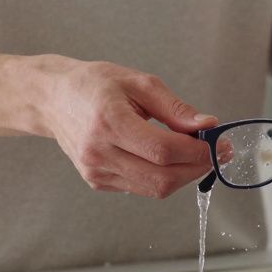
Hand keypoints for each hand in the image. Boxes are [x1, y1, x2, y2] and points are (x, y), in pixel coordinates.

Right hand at [39, 58, 216, 197]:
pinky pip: (140, 187)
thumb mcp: (139, 82)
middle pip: (161, 177)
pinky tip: (165, 158)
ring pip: (154, 189)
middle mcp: (99, 152)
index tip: (218, 143)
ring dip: (183, 175)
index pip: (163, 150)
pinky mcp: (97, 181)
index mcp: (109, 122)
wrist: (53, 99)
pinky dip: (161, 176)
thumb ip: (175, 108)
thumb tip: (207, 125)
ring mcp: (96, 171)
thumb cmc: (94, 85)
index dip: (197, 151)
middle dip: (197, 168)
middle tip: (215, 153)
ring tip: (195, 154)